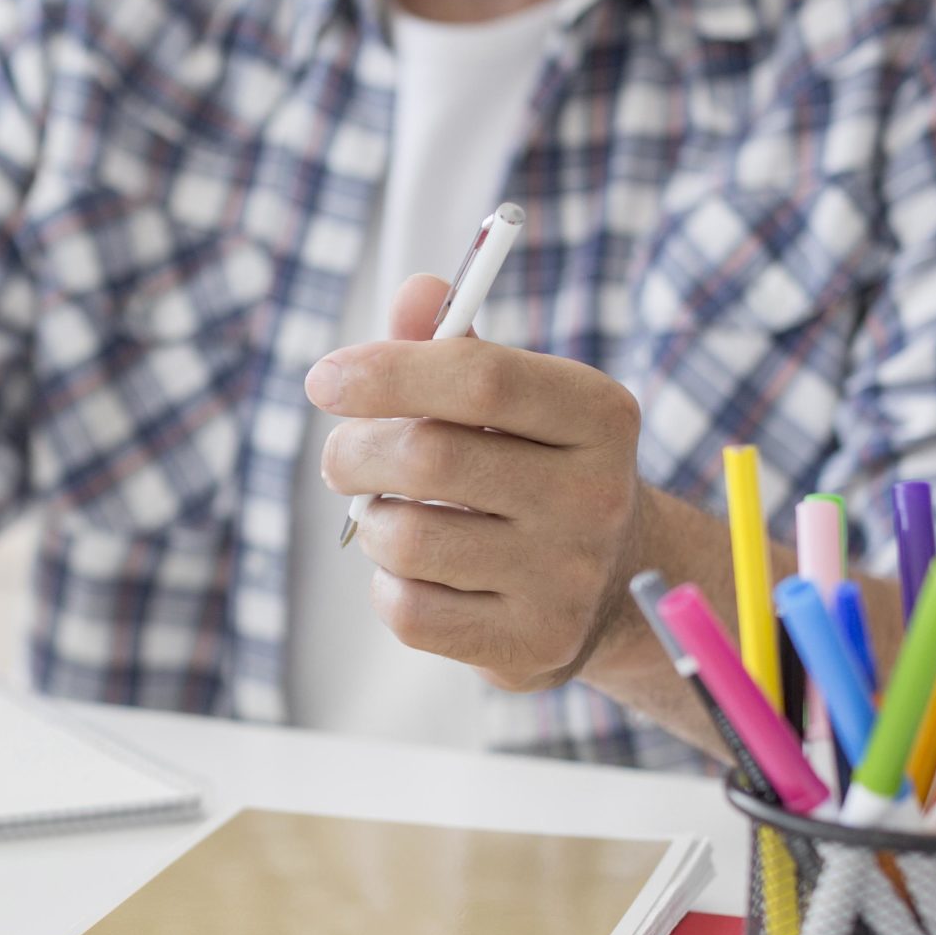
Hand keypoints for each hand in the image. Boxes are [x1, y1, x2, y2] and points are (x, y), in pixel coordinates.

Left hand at [306, 274, 650, 692]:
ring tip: (389, 514)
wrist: (610, 582)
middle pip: (428, 456)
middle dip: (354, 451)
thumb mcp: (512, 398)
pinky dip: (387, 584)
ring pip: (407, 538)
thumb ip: (455, 344)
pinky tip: (416, 570)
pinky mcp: (533, 642)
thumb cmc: (532, 465)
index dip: (387, 371)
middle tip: (340, 457)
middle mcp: (597, 495)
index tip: (324, 381)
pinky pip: (409, 609)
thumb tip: (417, 292)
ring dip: (370, 522)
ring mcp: (568, 576)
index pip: (480, 376)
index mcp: (598, 413)